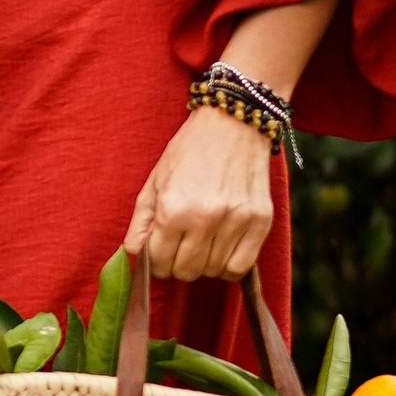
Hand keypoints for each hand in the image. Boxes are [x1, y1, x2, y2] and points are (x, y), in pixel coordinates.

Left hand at [124, 105, 275, 285]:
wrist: (233, 123)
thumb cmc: (189, 151)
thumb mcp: (155, 181)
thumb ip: (140, 222)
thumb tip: (134, 255)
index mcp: (173, 209)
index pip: (159, 261)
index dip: (156, 262)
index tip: (161, 253)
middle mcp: (205, 218)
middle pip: (186, 271)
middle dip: (178, 265)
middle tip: (181, 247)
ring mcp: (236, 221)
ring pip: (213, 272)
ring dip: (204, 264)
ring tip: (203, 241)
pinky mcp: (261, 221)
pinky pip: (241, 267)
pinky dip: (229, 265)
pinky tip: (223, 248)